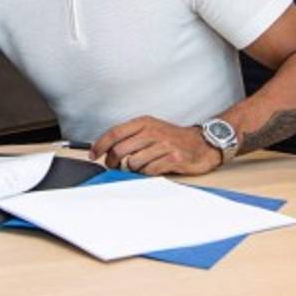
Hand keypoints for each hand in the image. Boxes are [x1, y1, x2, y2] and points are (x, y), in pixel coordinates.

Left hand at [89, 116, 221, 175]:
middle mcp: (152, 132)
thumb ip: (130, 136)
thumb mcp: (151, 129)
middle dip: (112, 162)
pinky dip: (147, 173)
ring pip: (133, 163)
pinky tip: (153, 168)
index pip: (115, 132)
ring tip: (141, 166)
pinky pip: (149, 171)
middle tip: (113, 167)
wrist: (203, 143)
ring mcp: (163, 145)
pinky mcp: (173, 158)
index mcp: (144, 123)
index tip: (93, 155)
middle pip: (120, 150)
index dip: (100, 145)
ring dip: (132, 169)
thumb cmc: (173, 138)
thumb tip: (106, 149)